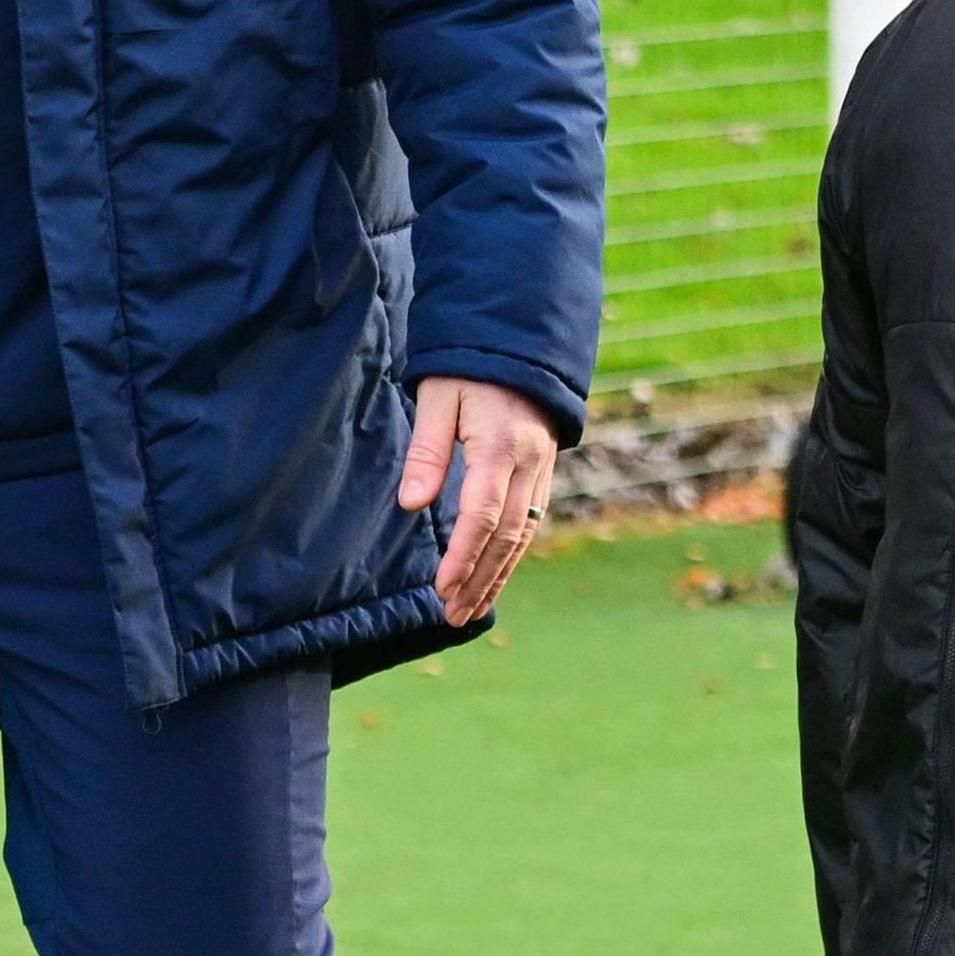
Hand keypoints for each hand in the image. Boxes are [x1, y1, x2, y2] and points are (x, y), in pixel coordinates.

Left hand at [399, 376, 561, 624]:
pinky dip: (512, 555)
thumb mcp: (439, 396)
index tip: (442, 587)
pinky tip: (494, 577)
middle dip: (479, 579)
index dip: (463, 555)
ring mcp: (541, 470)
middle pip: (506, 536)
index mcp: (500, 445)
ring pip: (523, 536)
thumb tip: (412, 505)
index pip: (482, 514)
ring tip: (469, 609)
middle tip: (451, 614)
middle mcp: (528, 464)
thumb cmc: (470, 366)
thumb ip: (427, 451)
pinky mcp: (542, 473)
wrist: (522, 341)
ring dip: (497, 576)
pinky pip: (531, 523)